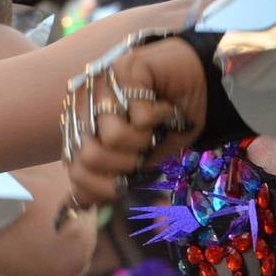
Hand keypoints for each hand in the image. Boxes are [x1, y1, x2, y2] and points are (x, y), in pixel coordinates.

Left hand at [65, 36, 206, 208]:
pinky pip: (139, 115)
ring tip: (153, 125)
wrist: (201, 84)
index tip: (125, 186)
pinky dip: (161, 117)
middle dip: (125, 164)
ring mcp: (101, 85)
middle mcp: (84, 106)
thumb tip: (86, 205)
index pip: (74, 169)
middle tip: (144, 148)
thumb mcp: (142, 159)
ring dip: (144, 139)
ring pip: (113, 137)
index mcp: (82, 128)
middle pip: (89, 156)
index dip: (101, 188)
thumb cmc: (167, 123)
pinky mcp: (123, 70)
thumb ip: (114, 178)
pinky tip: (163, 105)